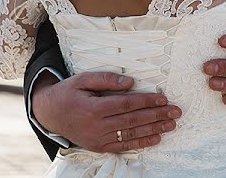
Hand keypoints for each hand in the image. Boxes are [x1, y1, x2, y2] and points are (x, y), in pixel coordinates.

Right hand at [31, 72, 180, 152]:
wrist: (50, 114)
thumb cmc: (69, 93)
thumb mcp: (83, 79)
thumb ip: (106, 79)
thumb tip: (130, 82)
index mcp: (93, 108)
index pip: (127, 104)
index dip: (147, 101)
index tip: (164, 99)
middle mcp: (96, 126)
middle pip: (133, 120)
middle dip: (157, 116)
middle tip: (176, 112)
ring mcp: (98, 139)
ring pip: (131, 134)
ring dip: (154, 130)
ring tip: (171, 125)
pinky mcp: (99, 147)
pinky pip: (123, 145)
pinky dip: (141, 143)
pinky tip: (156, 139)